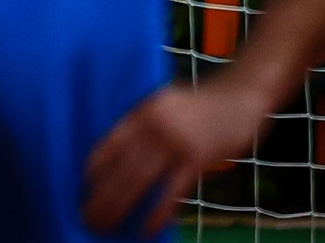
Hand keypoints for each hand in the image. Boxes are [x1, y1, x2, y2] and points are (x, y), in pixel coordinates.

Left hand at [82, 79, 270, 235]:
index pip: (111, 142)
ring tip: (107, 226)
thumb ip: (145, 124)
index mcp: (143, 111)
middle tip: (89, 216)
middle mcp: (155, 125)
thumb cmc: (201, 103)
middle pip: (121, 166)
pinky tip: (147, 229)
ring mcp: (176, 142)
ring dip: (120, 206)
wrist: (241, 96)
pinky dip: (158, 213)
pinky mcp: (198, 159)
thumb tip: (122, 154)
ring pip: (140, 180)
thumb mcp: (165, 103)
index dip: (96, 166)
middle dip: (102, 195)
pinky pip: (172, 191)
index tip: (83, 185)